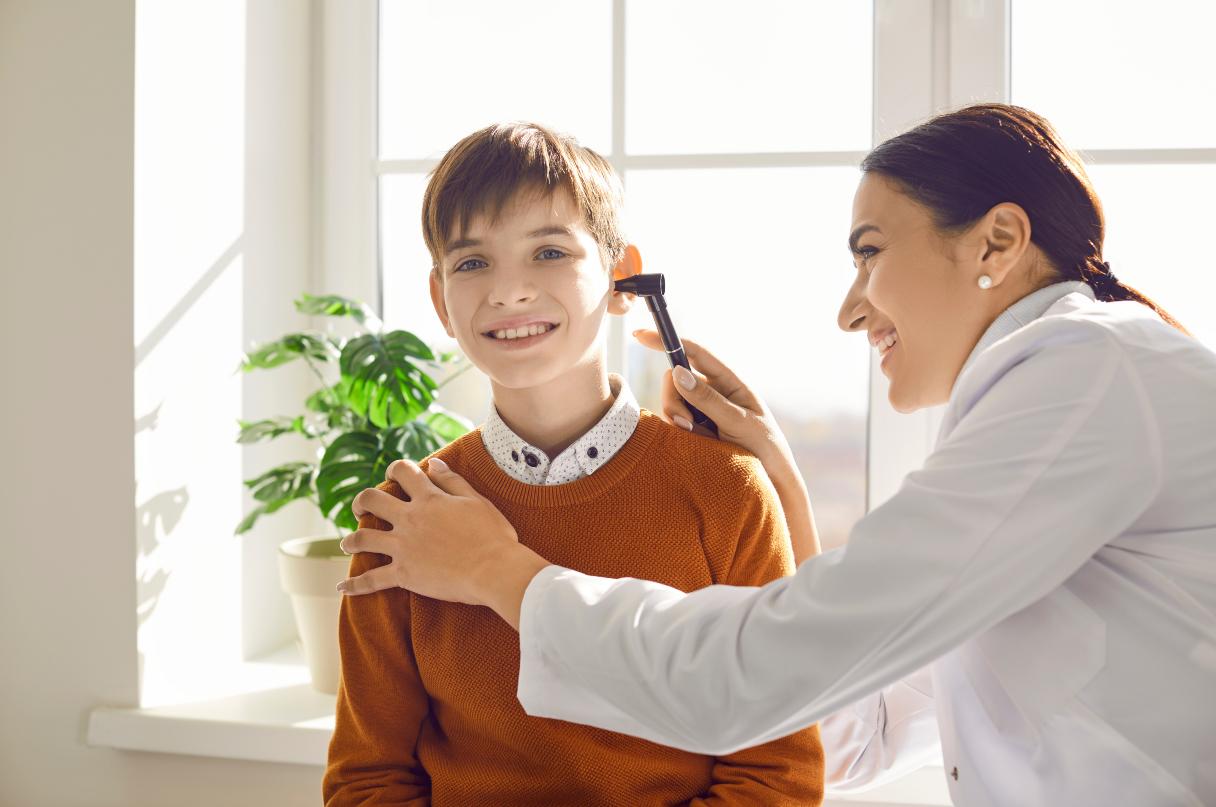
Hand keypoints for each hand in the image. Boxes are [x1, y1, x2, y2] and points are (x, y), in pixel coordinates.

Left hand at [337, 458, 550, 627]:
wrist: (495, 571)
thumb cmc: (492, 536)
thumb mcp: (476, 500)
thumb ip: (451, 481)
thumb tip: (433, 462)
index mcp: (429, 499)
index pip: (402, 472)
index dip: (394, 469)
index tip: (391, 476)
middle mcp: (410, 520)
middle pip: (371, 501)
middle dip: (361, 502)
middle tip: (361, 509)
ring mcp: (403, 548)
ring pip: (363, 539)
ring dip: (351, 541)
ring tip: (347, 544)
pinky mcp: (403, 575)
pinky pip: (371, 580)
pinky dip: (355, 585)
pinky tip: (343, 587)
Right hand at [632, 329, 794, 469]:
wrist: (770, 479)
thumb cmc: (763, 446)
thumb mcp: (738, 421)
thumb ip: (708, 399)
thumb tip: (678, 372)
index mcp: (728, 380)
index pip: (693, 352)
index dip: (666, 341)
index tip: (641, 336)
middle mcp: (712, 391)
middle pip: (674, 380)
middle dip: (673, 400)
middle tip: (688, 424)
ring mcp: (701, 409)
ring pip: (671, 402)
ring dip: (678, 419)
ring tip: (700, 438)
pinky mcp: (694, 428)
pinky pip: (673, 422)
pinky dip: (678, 432)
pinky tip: (698, 443)